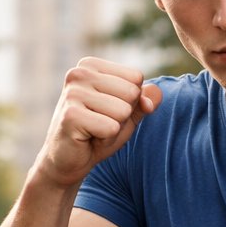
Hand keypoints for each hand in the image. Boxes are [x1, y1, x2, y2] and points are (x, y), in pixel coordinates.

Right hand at [34, 57, 162, 188]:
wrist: (68, 160)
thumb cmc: (98, 134)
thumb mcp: (126, 115)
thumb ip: (143, 101)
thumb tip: (157, 92)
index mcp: (91, 65)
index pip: (136, 78)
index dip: (130, 103)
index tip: (108, 112)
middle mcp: (79, 73)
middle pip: (131, 93)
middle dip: (123, 117)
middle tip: (101, 125)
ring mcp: (73, 93)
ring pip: (123, 111)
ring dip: (114, 130)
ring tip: (95, 132)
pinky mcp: (71, 115)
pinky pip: (111, 128)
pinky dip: (105, 140)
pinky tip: (88, 139)